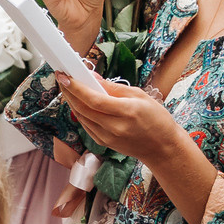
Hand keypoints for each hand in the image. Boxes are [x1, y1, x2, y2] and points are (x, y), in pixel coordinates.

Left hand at [53, 67, 186, 164]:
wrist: (162, 147)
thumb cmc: (156, 118)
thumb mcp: (140, 96)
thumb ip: (114, 88)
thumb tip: (93, 78)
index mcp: (126, 112)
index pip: (94, 99)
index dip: (76, 88)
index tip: (64, 76)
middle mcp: (114, 126)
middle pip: (83, 108)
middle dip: (69, 92)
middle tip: (61, 78)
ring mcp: (106, 137)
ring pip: (81, 117)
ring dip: (71, 101)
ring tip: (67, 87)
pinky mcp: (103, 143)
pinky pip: (86, 125)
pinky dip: (79, 112)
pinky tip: (77, 102)